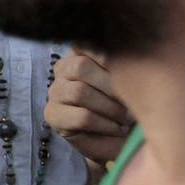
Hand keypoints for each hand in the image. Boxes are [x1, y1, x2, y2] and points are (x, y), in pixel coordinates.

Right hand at [47, 50, 134, 170]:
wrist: (122, 140)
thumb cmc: (128, 106)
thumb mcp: (130, 81)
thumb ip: (123, 64)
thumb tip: (129, 46)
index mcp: (82, 53)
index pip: (86, 43)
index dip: (108, 56)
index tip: (129, 71)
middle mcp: (63, 69)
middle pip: (80, 66)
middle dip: (111, 86)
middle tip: (131, 102)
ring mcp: (55, 92)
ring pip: (79, 92)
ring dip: (110, 108)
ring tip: (126, 119)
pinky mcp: (53, 116)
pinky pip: (81, 116)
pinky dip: (105, 124)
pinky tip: (116, 128)